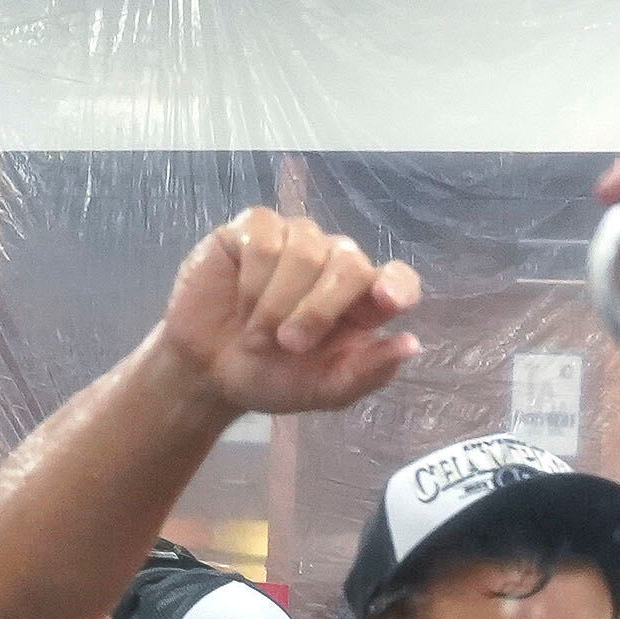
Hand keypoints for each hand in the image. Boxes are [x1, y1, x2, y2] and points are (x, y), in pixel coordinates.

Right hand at [154, 209, 421, 419]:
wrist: (208, 373)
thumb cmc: (271, 378)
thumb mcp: (323, 390)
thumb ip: (367, 372)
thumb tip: (412, 345)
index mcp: (362, 302)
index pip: (398, 279)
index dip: (396, 284)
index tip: (386, 302)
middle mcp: (335, 263)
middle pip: (349, 263)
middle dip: (318, 310)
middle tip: (289, 345)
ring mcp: (296, 240)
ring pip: (304, 251)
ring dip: (277, 302)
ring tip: (257, 332)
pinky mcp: (255, 228)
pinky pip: (265, 239)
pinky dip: (253, 280)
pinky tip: (241, 301)